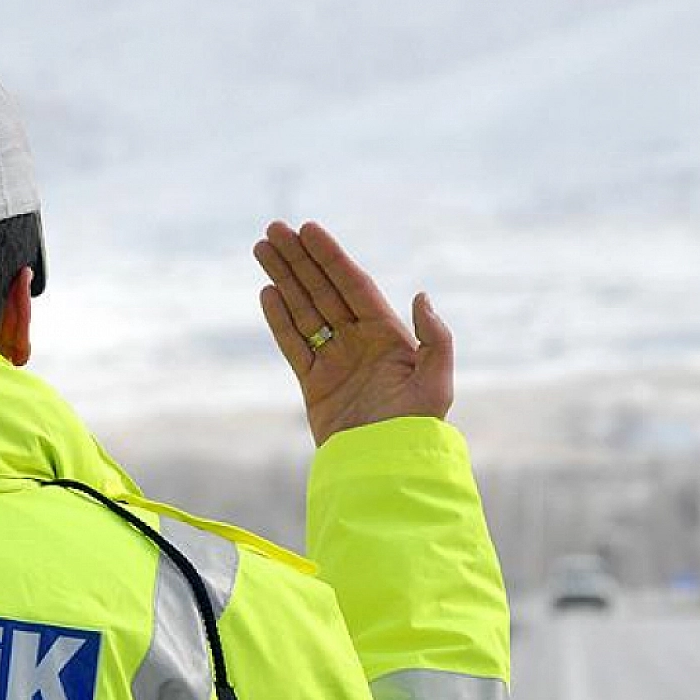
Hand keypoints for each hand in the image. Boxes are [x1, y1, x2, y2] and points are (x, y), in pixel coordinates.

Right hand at [253, 221, 453, 446]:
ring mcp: (336, 362)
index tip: (309, 230)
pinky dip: (279, 319)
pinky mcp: (314, 385)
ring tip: (262, 249)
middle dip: (299, 259)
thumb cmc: (415, 429)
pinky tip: (267, 292)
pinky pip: (293, 344)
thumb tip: (421, 296)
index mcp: (389, 336)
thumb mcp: (436, 382)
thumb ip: (436, 338)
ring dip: (284, 279)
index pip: (354, 286)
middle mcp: (361, 343)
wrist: (383, 470)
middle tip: (274, 228)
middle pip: (324, 290)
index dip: (331, 257)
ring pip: (304, 311)